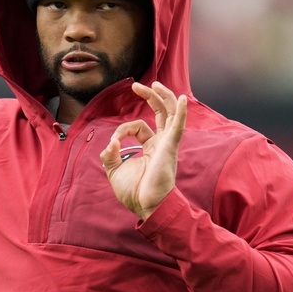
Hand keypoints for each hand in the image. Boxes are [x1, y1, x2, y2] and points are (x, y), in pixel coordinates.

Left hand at [100, 81, 187, 219]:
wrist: (147, 206)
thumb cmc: (135, 193)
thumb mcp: (115, 172)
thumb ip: (110, 156)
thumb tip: (110, 143)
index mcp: (150, 147)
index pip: (138, 126)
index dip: (123, 129)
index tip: (113, 143)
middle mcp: (161, 142)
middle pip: (161, 112)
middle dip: (150, 97)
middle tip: (137, 85)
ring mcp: (168, 144)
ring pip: (170, 114)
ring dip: (163, 97)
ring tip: (154, 84)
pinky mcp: (171, 147)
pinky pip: (178, 127)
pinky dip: (181, 112)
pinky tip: (182, 99)